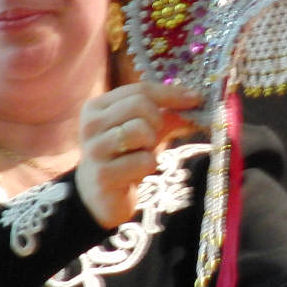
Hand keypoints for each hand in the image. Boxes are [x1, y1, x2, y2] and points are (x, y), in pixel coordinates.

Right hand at [75, 82, 201, 228]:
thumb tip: (195, 99)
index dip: (171, 94)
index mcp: (97, 107)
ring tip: (139, 155)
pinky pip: (143, 160)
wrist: (100, 196)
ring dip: (150, 145)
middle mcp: (90, 124)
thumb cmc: (125, 156)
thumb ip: (167, 114)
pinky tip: (134, 173)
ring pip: (141, 130)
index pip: (140, 90)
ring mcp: (95, 149)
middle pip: (140, 105)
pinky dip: (147, 166)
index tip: (196, 98)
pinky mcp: (103, 174)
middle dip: (157, 121)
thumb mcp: (145, 130)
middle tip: (152, 137)